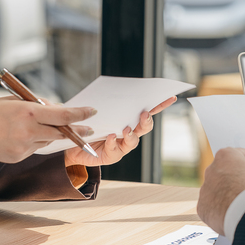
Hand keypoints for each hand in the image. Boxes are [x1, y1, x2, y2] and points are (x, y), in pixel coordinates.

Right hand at [0, 98, 96, 168]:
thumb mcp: (11, 101)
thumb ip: (35, 105)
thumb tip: (55, 109)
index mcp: (27, 113)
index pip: (63, 115)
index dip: (80, 114)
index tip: (92, 111)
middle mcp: (28, 132)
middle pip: (61, 132)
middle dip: (76, 130)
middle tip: (88, 127)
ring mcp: (23, 148)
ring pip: (47, 140)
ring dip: (50, 133)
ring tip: (33, 124)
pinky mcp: (17, 157)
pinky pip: (34, 147)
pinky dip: (33, 140)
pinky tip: (16, 134)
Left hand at [64, 96, 178, 166]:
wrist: (73, 143)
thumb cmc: (89, 123)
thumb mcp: (97, 110)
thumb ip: (106, 102)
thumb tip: (112, 88)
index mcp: (129, 119)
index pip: (148, 110)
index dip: (160, 104)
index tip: (170, 96)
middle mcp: (129, 132)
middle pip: (145, 127)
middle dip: (146, 121)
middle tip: (143, 114)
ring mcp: (122, 146)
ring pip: (133, 141)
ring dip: (132, 135)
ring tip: (126, 129)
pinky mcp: (111, 156)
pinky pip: (115, 150)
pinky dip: (113, 143)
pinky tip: (110, 137)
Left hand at [197, 147, 244, 233]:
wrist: (244, 211)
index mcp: (226, 156)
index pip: (243, 155)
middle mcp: (211, 169)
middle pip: (229, 173)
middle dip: (242, 181)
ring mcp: (206, 189)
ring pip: (219, 190)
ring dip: (231, 195)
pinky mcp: (203, 207)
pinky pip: (214, 207)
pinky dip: (223, 210)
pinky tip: (235, 214)